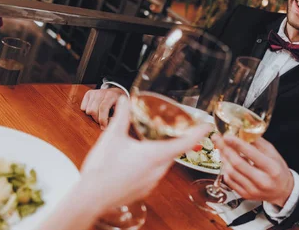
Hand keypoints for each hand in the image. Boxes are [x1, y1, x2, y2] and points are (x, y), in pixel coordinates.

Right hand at [80, 88, 124, 127]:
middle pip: (93, 110)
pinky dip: (87, 111)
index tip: (104, 127)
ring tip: (100, 116)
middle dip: (97, 119)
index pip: (103, 108)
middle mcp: (102, 92)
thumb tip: (109, 125)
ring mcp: (95, 92)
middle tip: (103, 122)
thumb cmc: (119, 104)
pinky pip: (83, 107)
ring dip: (93, 116)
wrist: (116, 92)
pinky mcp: (89, 93)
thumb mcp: (123, 110)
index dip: (102, 120)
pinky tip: (95, 110)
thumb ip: (117, 117)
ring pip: (87, 110)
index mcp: (112, 96)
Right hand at [81, 97, 211, 210]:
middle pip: (174, 152)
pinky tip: (138, 160)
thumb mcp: (112, 137)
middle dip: (175, 140)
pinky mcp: (144, 190)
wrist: (90, 198)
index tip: (208, 126)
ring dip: (161, 152)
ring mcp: (152, 182)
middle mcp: (158, 171)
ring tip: (151, 141)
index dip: (198, 133)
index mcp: (154, 155)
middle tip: (174, 128)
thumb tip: (125, 100)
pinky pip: (154, 173)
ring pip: (164, 163)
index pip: (184, 143)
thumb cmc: (102, 169)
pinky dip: (152, 164)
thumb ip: (121, 116)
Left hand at [212, 135, 293, 206]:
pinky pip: (229, 181)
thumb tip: (242, 131)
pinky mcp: (245, 195)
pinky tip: (225, 161)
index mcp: (272, 168)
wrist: (282, 191)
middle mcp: (262, 181)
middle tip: (217, 138)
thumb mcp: (273, 153)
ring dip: (223, 158)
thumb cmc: (278, 169)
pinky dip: (225, 169)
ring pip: (231, 172)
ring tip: (221, 148)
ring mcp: (252, 190)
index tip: (227, 135)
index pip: (252, 154)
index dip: (237, 144)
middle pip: (238, 163)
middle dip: (225, 149)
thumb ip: (258, 142)